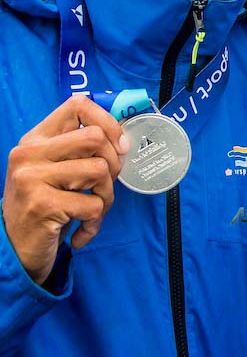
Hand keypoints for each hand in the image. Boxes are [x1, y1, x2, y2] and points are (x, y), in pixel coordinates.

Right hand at [2, 95, 129, 284]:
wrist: (14, 251)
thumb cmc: (46, 206)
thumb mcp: (56, 169)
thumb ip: (80, 149)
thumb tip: (124, 140)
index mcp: (35, 139)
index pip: (78, 105)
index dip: (108, 122)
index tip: (119, 145)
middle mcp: (29, 154)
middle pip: (95, 137)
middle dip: (114, 164)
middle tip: (104, 185)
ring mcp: (31, 178)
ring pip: (100, 170)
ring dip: (106, 196)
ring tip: (91, 210)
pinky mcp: (41, 205)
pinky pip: (93, 205)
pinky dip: (95, 222)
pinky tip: (81, 231)